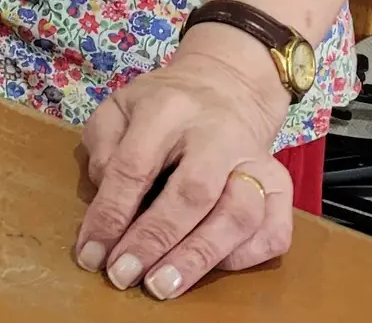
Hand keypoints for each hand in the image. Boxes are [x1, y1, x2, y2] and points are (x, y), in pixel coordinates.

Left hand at [75, 26, 296, 298]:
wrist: (228, 86)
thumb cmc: (163, 105)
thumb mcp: (120, 107)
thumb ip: (104, 145)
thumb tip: (107, 199)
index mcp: (168, 109)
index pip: (136, 166)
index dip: (111, 214)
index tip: (91, 253)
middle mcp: (217, 134)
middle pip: (192, 193)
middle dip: (156, 241)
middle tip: (125, 276)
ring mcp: (255, 160)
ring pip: (239, 215)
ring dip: (199, 257)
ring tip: (164, 286)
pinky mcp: (281, 183)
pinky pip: (275, 230)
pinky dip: (245, 257)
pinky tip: (213, 269)